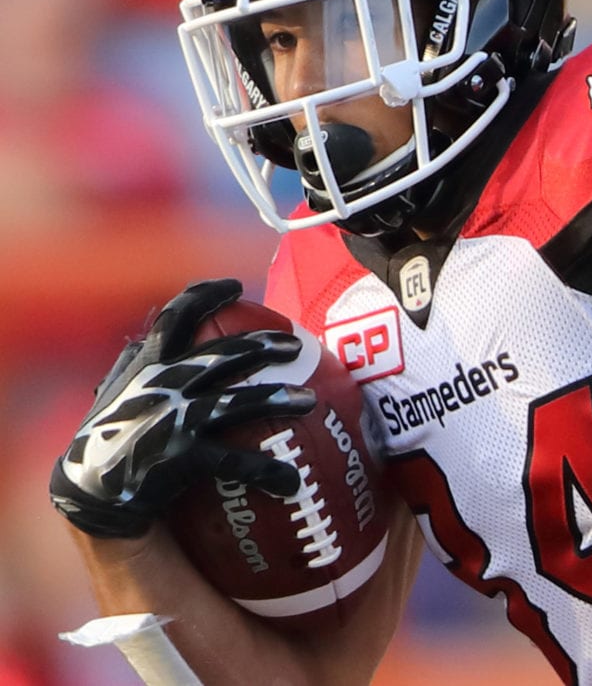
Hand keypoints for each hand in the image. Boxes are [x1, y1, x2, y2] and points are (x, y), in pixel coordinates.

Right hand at [50, 279, 317, 538]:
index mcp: (147, 367)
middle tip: (295, 346)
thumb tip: (143, 336)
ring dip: (276, 399)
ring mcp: (172, 420)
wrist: (92, 495)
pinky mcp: (180, 457)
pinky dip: (266, 470)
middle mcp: (162, 386)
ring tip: (310, 400)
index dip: (204, 296)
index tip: (234, 286)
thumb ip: (133, 365)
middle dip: (262, 347)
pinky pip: (233, 462)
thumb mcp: (116, 392)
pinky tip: (291, 481)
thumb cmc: (111, 437)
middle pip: (222, 356)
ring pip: (235, 403)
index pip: (174, 319)